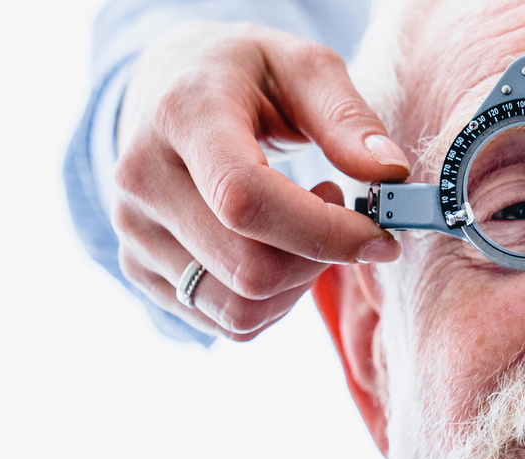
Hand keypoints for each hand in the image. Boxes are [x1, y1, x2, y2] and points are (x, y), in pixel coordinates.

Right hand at [112, 22, 407, 339]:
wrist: (164, 90)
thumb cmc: (243, 77)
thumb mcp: (301, 68)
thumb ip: (348, 118)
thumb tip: (390, 173)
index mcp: (181, 115)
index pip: (246, 202)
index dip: (321, 233)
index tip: (377, 236)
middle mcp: (143, 179)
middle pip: (249, 271)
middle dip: (317, 260)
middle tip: (335, 212)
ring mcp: (134, 232)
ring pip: (240, 310)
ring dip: (297, 286)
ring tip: (303, 230)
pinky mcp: (139, 270)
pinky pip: (228, 324)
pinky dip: (272, 302)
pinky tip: (274, 251)